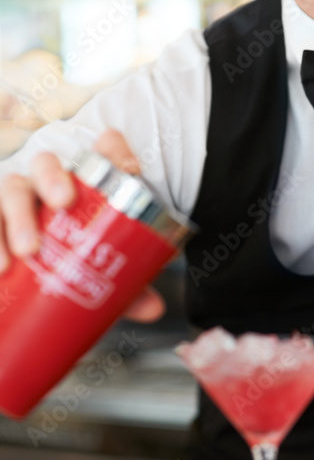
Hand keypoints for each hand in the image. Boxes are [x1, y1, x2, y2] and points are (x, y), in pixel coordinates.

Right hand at [0, 129, 165, 321]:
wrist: (39, 281)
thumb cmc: (79, 265)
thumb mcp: (105, 276)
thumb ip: (129, 289)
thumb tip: (152, 309)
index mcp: (85, 186)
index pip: (103, 151)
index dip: (115, 152)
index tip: (127, 169)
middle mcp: (48, 185)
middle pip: (47, 163)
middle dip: (53, 177)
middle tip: (62, 202)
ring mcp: (19, 200)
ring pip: (12, 188)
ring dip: (19, 217)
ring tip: (27, 250)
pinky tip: (3, 267)